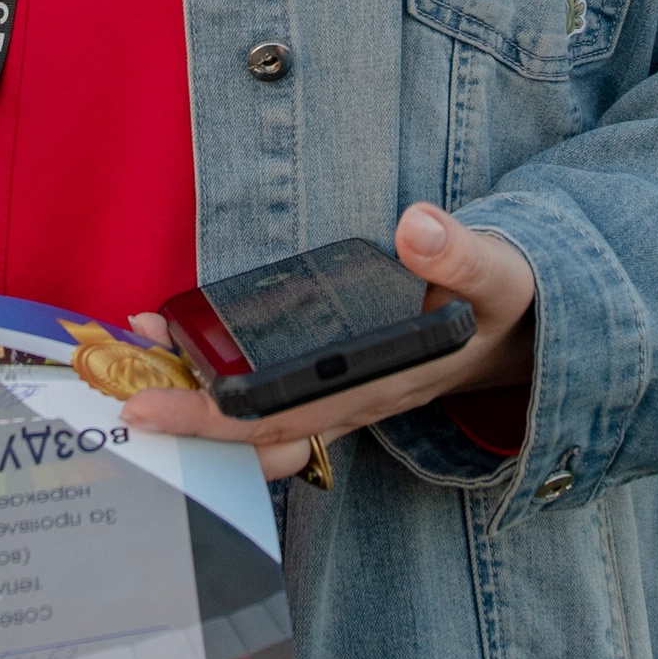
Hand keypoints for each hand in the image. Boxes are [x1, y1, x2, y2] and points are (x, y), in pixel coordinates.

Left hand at [119, 206, 536, 481]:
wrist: (542, 333)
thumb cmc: (514, 304)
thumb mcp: (500, 273)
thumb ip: (460, 253)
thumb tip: (416, 226)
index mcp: (381, 384)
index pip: (280, 417)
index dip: (209, 419)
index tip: (146, 407)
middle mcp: (356, 404)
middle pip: (253, 432)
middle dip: (183, 421)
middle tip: (115, 396)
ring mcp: (348, 399)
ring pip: (261, 421)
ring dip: (199, 398)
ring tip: (139, 361)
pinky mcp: (345, 384)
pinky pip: (275, 397)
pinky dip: (225, 379)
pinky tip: (188, 344)